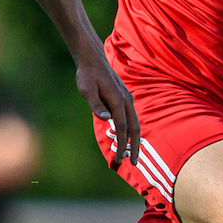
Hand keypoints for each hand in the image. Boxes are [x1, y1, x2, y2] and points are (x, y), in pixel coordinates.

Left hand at [76, 54, 138, 168]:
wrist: (92, 59)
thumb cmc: (87, 74)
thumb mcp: (87, 89)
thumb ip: (96, 105)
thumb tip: (107, 119)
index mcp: (118, 99)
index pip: (122, 127)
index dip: (122, 144)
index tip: (119, 158)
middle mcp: (126, 99)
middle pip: (135, 128)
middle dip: (134, 147)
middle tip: (133, 163)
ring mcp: (127, 98)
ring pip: (135, 123)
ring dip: (134, 140)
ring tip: (131, 154)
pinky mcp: (125, 98)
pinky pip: (131, 117)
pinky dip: (132, 130)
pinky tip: (127, 138)